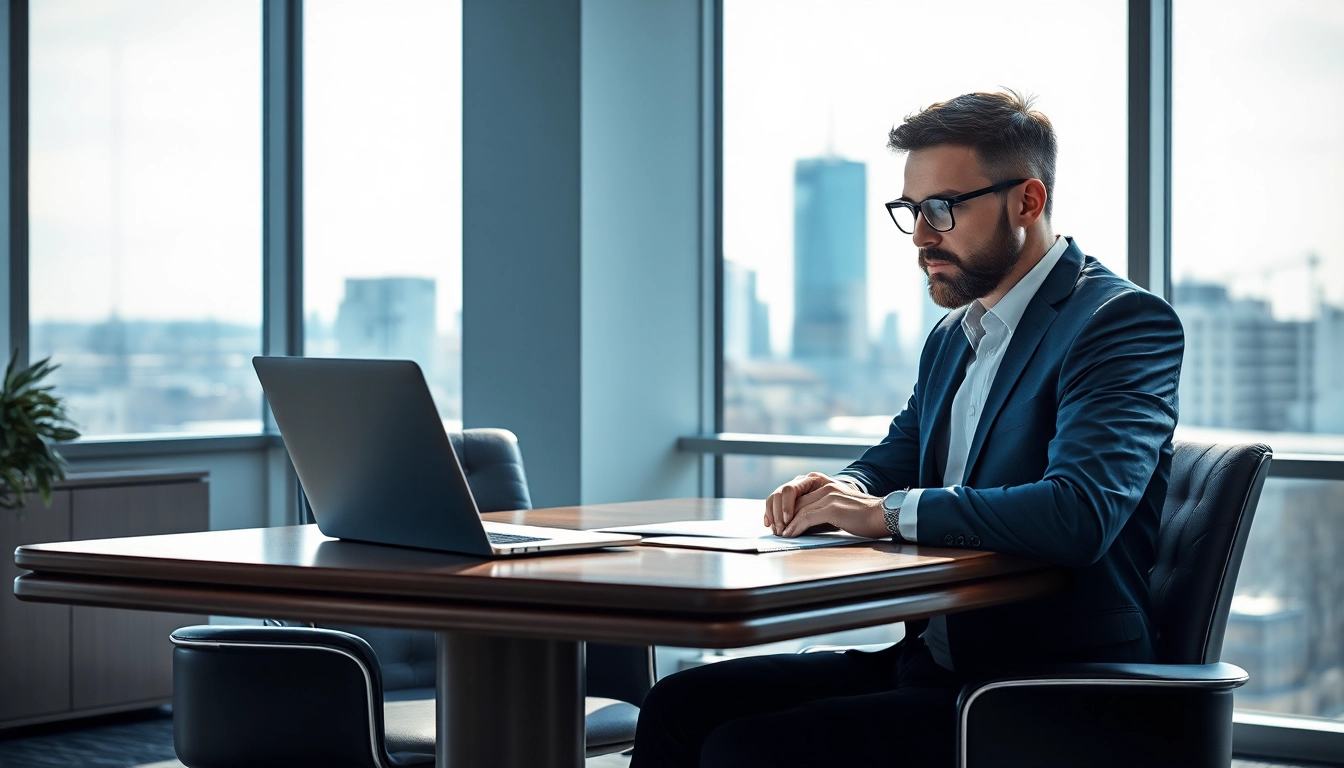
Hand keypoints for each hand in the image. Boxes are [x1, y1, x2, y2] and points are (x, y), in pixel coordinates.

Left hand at [763, 473, 887, 538]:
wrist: (883, 515)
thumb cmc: (863, 516)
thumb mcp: (838, 507)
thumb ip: (821, 508)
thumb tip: (802, 522)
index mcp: (824, 483)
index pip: (796, 493)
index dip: (782, 507)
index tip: (775, 520)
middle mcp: (824, 485)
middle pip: (794, 500)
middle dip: (780, 515)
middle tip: (774, 529)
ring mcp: (828, 495)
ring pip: (798, 509)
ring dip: (786, 524)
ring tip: (780, 534)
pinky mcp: (832, 507)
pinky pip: (806, 517)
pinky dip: (795, 527)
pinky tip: (790, 534)